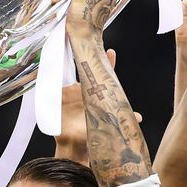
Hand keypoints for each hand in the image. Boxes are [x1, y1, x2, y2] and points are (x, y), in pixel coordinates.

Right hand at [54, 49, 141, 163]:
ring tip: (65, 46)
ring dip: (65, 61)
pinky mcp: (56, 99)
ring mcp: (69, 93)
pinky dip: (50, 77)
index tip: (111, 51)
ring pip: (68, 74)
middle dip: (84, 56)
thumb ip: (120, 119)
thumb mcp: (106, 125)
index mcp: (95, 94)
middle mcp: (82, 90)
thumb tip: (138, 117)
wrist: (73, 145)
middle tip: (84, 40)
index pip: (103, 75)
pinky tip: (48, 66)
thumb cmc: (90, 134)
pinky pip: (52, 87)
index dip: (108, 63)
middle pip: (84, 70)